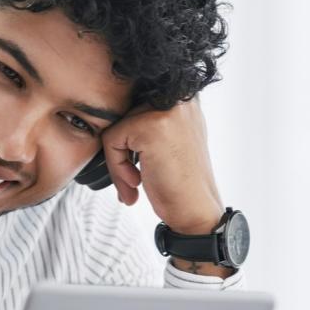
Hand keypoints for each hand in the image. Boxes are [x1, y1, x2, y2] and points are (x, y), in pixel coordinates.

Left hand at [98, 98, 224, 234]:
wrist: (196, 211)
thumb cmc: (181, 183)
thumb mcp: (173, 140)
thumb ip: (151, 122)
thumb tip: (114, 114)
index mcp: (184, 99)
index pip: (136, 105)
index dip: (131, 139)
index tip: (139, 165)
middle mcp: (179, 99)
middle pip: (125, 114)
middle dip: (123, 151)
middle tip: (135, 180)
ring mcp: (166, 110)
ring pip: (117, 127)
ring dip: (118, 162)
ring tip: (135, 183)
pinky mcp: (151, 126)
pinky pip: (112, 139)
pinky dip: (117, 167)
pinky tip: (136, 183)